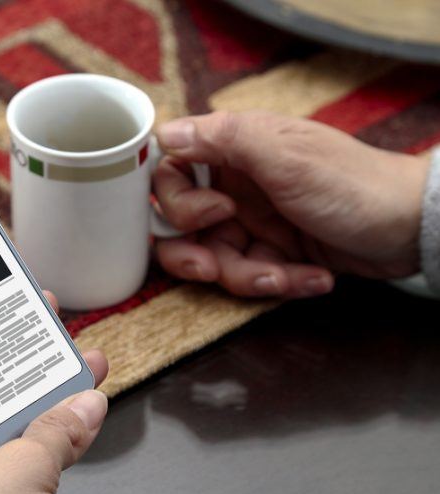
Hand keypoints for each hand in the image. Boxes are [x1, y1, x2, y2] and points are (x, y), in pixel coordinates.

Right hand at [153, 111, 429, 297]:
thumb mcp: (285, 155)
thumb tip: (162, 132)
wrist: (410, 227)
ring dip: (242, 277)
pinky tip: (314, 277)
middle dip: (193, 254)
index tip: (210, 213)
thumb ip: (223, 139)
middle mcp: (236, 185)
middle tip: (213, 267)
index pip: (172, 172)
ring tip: (281, 276)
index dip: (175, 200)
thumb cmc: (352, 182)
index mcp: (234, 151)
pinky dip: (279, 281)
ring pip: (212, 258)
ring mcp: (253, 221)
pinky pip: (250, 275)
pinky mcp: (272, 252)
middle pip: (180, 225)